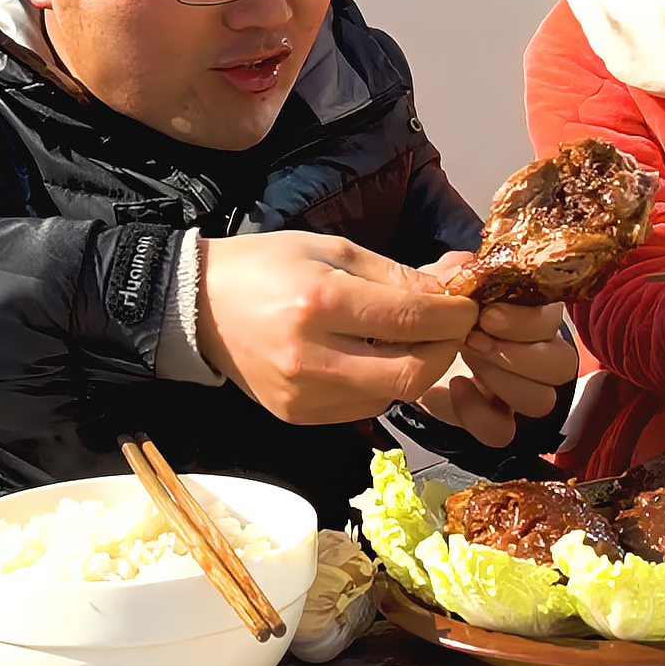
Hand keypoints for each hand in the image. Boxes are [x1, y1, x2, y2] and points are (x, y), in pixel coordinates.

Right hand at [195, 231, 477, 424]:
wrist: (196, 306)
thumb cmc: (264, 265)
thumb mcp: (330, 249)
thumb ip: (394, 274)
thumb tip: (452, 286)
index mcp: (320, 303)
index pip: (412, 321)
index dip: (454, 315)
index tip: (468, 304)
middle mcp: (312, 357)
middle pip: (411, 372)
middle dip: (446, 350)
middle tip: (453, 328)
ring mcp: (303, 395)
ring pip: (392, 395)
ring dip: (416, 368)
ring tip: (415, 339)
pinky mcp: (298, 416)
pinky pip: (363, 407)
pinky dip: (382, 384)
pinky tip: (376, 358)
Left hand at [415, 251, 578, 445]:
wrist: (404, 346)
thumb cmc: (434, 311)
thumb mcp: (439, 283)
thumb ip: (454, 270)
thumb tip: (465, 265)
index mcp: (530, 317)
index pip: (555, 322)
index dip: (528, 321)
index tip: (488, 315)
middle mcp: (535, 356)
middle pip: (562, 366)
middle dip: (519, 354)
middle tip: (475, 340)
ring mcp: (517, 392)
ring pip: (542, 400)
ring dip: (504, 381)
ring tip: (467, 359)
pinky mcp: (492, 419)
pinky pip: (503, 432)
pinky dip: (478, 413)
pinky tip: (455, 388)